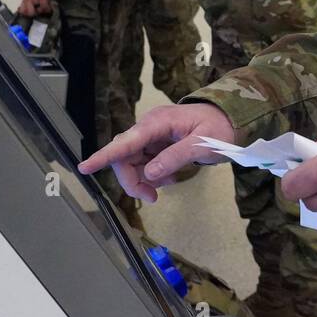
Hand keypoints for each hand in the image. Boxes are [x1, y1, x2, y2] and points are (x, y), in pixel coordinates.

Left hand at [17, 0, 61, 16]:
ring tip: (46, 8)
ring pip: (35, 11)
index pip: (22, 10)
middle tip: (40, 11)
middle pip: (26, 12)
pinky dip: (47, 8)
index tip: (33, 14)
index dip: (27, 14)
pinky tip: (50, 7)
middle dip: (34, 14)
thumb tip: (34, 8)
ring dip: (41, 11)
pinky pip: (44, 6)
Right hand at [77, 104, 235, 202]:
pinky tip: (170, 176)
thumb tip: (149, 174)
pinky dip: (154, 175)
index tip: (84, 168)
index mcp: (157, 123)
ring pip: (133, 163)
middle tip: (152, 198)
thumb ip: (175, 157)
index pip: (125, 142)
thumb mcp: (203, 143)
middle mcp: (149, 127)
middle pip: (124, 157)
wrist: (232, 118)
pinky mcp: (156, 144)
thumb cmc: (220, 127)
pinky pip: (145, 163)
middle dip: (133, 180)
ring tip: (171, 181)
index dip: (104, 156)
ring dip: (145, 179)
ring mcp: (152, 136)